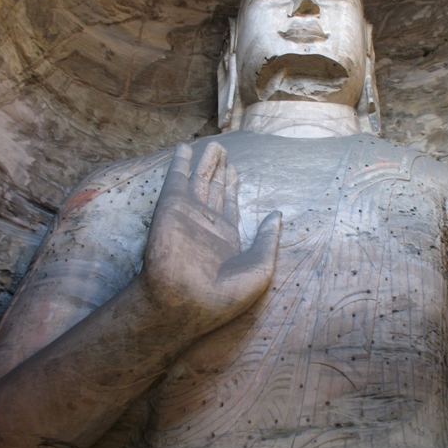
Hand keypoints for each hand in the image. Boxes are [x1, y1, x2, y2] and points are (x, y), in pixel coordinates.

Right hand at [144, 142, 280, 334]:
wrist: (184, 303)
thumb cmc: (224, 294)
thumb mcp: (261, 268)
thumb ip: (268, 239)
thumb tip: (276, 215)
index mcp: (225, 239)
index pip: (229, 206)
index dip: (232, 187)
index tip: (234, 171)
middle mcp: (206, 224)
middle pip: (214, 189)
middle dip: (220, 170)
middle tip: (224, 150)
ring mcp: (188, 214)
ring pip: (199, 180)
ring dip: (206, 162)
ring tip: (214, 144)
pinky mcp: (171, 207)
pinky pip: (176, 178)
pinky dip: (180, 163)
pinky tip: (185, 148)